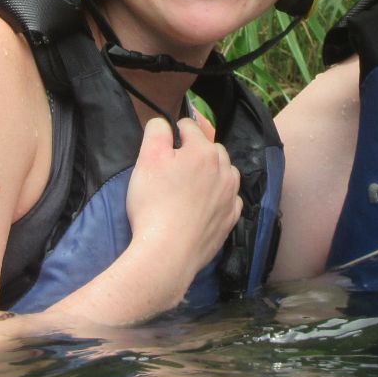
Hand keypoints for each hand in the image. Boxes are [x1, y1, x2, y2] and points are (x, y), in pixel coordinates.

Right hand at [125, 115, 242, 282]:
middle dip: (196, 152)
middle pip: (212, 149)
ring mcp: (230, 196)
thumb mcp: (147, 159)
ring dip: (213, 173)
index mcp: (204, 151)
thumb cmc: (154, 203)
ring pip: (226, 173)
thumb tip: (164, 123)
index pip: (189, 127)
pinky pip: (230, 199)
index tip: (162, 149)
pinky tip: (204, 206)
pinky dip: (220, 198)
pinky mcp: (231, 220)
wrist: (167, 252)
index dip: (173, 134)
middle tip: (174, 169)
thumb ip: (156, 132)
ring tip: (192, 186)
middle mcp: (224, 170)